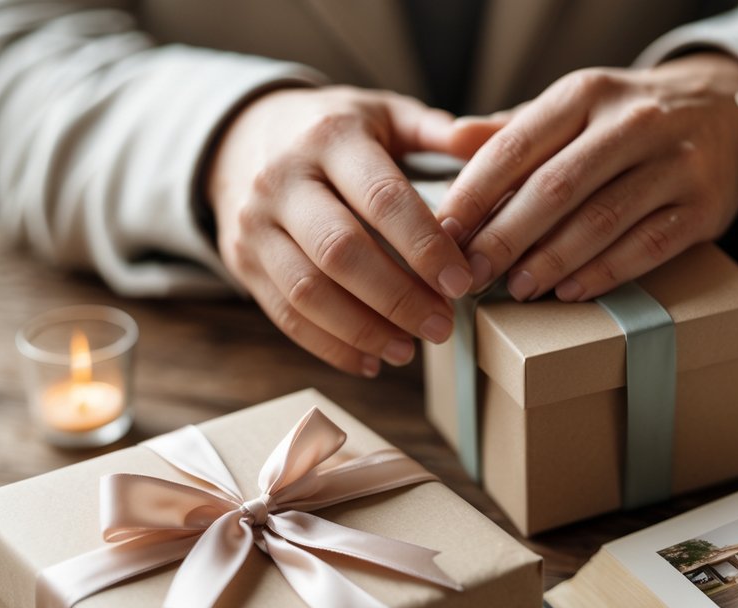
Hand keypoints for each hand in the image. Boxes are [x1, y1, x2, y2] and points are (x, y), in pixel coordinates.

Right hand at [207, 86, 500, 374]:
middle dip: (398, 298)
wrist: (241, 136)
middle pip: (342, 252)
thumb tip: (496, 138)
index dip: (425, 246)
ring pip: (308, 291)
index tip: (462, 283)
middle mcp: (284, 178)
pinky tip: (370, 361)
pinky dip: (330, 346)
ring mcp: (256, 223)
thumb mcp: (384, 115)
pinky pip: (285, 315)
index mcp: (331, 137)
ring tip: (409, 350)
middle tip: (443, 327)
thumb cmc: (337, 132)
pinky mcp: (242, 260)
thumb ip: (438, 131)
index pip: (382, 199)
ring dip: (364, 330)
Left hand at [437, 52, 737, 301]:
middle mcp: (632, 123)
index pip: (518, 145)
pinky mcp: (703, 207)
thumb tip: (451, 142)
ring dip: (552, 260)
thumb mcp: (576, 108)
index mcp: (586, 93)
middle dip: (505, 235)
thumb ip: (516, 131)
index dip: (474, 194)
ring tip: (517, 288)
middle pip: (556, 187)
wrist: (727, 111)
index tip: (442, 234)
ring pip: (601, 219)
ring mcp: (673, 165)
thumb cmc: (629, 118)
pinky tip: (571, 290)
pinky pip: (648, 246)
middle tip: (471, 274)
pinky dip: (605, 272)